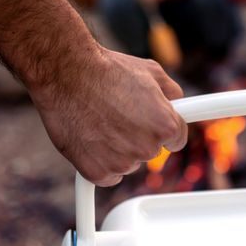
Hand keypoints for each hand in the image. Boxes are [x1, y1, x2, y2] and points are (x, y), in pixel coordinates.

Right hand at [30, 46, 186, 185]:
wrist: (67, 75)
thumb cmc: (107, 70)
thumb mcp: (151, 72)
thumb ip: (171, 92)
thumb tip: (178, 103)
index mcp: (166, 126)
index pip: (176, 140)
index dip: (162, 128)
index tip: (150, 123)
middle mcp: (147, 148)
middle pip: (150, 151)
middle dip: (138, 136)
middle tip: (118, 114)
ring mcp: (122, 163)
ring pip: (127, 163)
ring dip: (117, 149)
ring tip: (100, 120)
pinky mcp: (97, 173)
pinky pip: (107, 175)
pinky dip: (99, 162)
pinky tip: (90, 138)